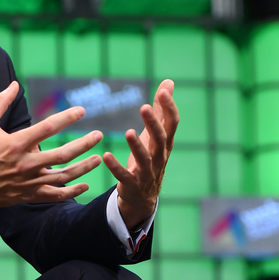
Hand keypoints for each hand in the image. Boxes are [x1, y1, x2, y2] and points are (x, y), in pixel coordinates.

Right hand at [0, 80, 102, 212]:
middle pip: (64, 154)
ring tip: (97, 158)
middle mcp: (26, 164)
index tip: (82, 111)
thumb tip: (15, 83)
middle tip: (98, 135)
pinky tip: (85, 185)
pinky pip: (55, 195)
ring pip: (64, 176)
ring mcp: (29, 182)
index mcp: (16, 143)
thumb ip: (1, 102)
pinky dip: (72, 192)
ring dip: (83, 167)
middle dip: (84, 144)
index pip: (49, 127)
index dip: (68, 117)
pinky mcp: (28, 195)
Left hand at [102, 79, 178, 230]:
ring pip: (145, 159)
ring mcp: (147, 172)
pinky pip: (124, 176)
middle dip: (154, 124)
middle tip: (144, 107)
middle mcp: (159, 157)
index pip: (172, 124)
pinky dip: (115, 167)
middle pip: (161, 140)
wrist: (144, 196)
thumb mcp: (155, 135)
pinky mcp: (132, 184)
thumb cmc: (150, 158)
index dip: (169, 108)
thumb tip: (168, 82)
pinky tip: (106, 156)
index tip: (163, 91)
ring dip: (137, 146)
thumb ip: (161, 110)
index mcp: (165, 144)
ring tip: (128, 132)